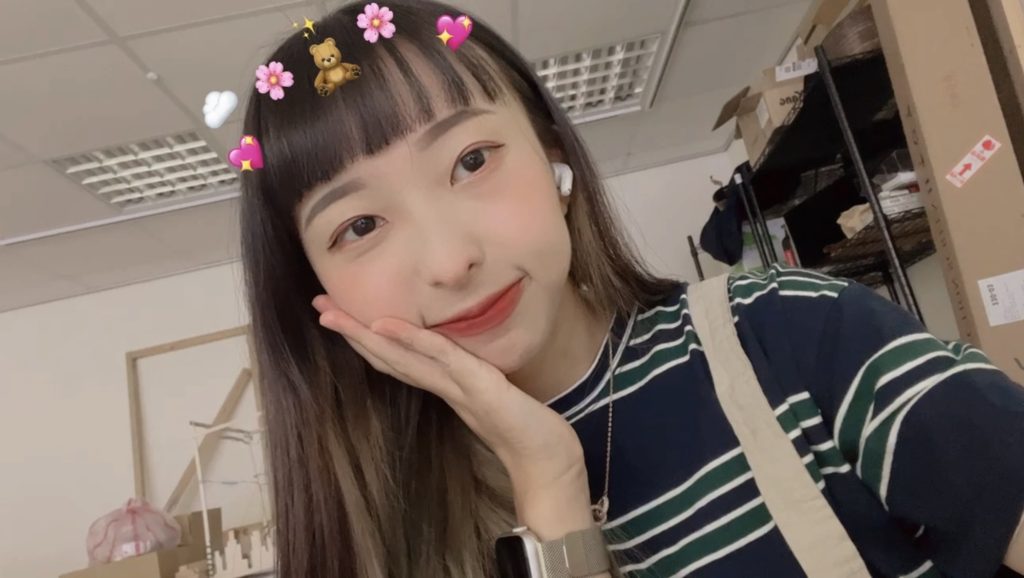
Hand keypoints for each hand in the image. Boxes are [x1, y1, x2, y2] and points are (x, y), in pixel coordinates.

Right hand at [312, 295, 585, 491]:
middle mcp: (444, 387)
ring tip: (332, 314)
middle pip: (389, 356)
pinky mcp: (480, 387)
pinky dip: (412, 340)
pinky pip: (442, 358)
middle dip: (352, 332)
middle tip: (318, 307)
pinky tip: (385, 325)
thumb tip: (458, 361)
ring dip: (365, 335)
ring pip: (403, 358)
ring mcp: (459, 388)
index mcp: (446, 386)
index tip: (339, 316)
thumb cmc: (527, 428)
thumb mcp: (495, 392)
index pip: (399, 359)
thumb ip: (473, 378)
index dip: (367, 339)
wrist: (550, 461)